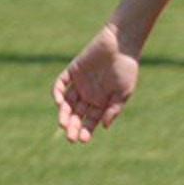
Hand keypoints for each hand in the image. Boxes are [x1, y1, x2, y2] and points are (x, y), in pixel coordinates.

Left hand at [53, 25, 139, 142]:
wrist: (121, 45)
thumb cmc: (126, 69)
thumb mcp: (123, 93)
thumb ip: (113, 109)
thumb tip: (104, 127)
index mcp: (102, 102)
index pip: (90, 120)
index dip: (86, 130)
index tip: (82, 140)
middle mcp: (89, 94)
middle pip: (77, 114)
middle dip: (73, 126)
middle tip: (70, 137)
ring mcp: (79, 83)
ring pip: (67, 102)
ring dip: (64, 114)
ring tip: (63, 124)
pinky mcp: (72, 71)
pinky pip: (61, 84)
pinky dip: (58, 93)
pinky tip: (59, 103)